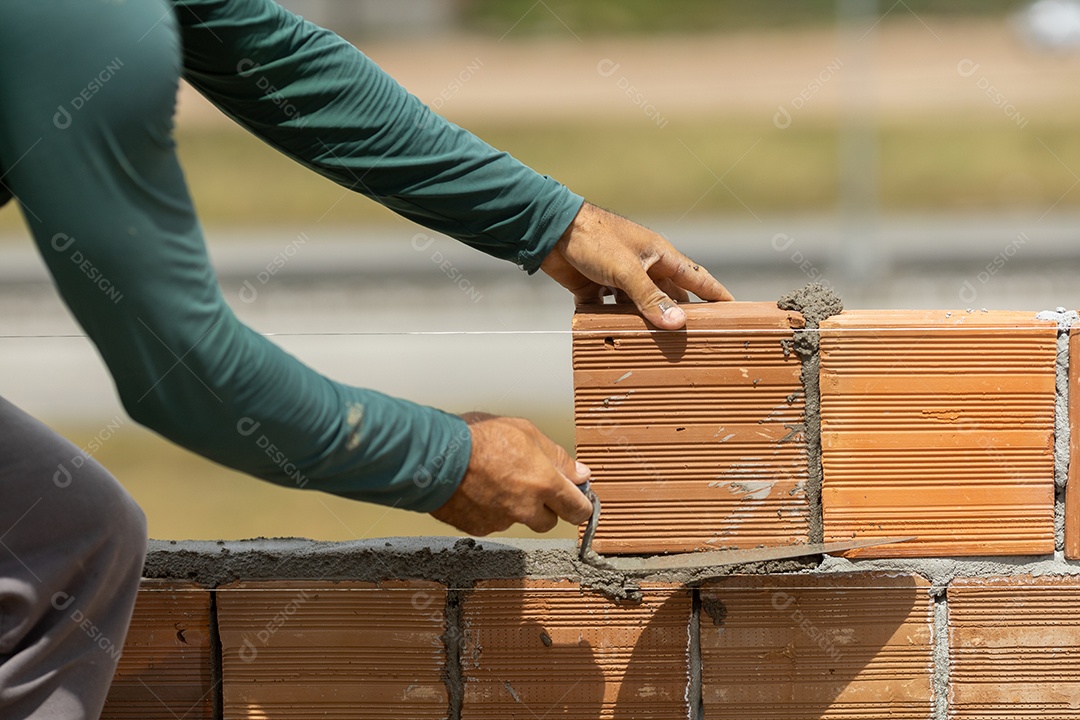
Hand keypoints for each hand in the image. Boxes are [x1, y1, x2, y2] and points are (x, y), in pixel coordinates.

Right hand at [430, 412, 593, 535]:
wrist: (435, 457)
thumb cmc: (477, 439)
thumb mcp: (526, 432)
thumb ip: (557, 457)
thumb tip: (580, 473)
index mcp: (544, 484)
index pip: (578, 509)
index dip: (580, 505)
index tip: (578, 499)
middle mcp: (526, 509)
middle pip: (549, 520)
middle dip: (545, 506)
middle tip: (531, 484)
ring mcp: (501, 521)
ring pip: (518, 520)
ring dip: (514, 505)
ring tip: (495, 478)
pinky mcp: (478, 528)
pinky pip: (492, 522)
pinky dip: (489, 509)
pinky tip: (478, 489)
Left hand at [541, 202, 733, 328]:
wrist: (550, 231)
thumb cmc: (594, 239)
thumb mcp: (627, 270)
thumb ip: (651, 299)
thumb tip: (677, 324)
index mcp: (659, 256)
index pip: (697, 279)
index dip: (716, 295)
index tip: (735, 310)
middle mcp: (643, 267)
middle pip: (669, 297)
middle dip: (679, 317)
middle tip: (695, 341)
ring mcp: (619, 278)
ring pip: (639, 307)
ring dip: (644, 324)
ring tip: (657, 350)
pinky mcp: (595, 288)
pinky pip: (609, 311)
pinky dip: (611, 323)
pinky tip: (614, 339)